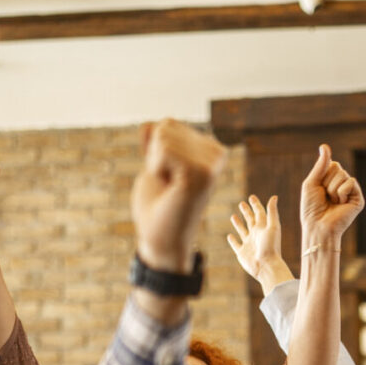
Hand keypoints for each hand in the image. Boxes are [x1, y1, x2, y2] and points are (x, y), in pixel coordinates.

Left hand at [131, 120, 227, 272]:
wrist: (161, 240)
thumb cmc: (157, 208)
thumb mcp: (153, 166)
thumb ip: (153, 143)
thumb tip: (148, 124)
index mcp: (209, 150)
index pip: (168, 124)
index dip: (154, 151)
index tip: (166, 178)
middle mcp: (216, 154)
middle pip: (166, 125)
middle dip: (154, 154)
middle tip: (167, 184)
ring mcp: (212, 163)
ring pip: (164, 135)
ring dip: (155, 163)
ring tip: (169, 187)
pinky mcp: (202, 173)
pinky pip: (164, 148)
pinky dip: (156, 168)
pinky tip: (171, 188)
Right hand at [227, 195, 292, 286]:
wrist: (267, 266)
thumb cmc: (271, 247)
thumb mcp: (273, 227)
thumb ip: (272, 212)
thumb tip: (274, 197)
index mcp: (263, 228)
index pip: (259, 213)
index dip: (256, 205)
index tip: (251, 197)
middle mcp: (256, 235)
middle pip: (250, 220)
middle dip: (246, 211)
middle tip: (242, 203)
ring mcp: (248, 244)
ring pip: (242, 231)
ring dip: (238, 223)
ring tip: (233, 216)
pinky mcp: (242, 253)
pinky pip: (236, 245)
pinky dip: (232, 240)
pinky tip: (230, 236)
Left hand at [299, 144, 363, 244]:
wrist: (318, 227)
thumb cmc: (311, 208)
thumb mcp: (311, 183)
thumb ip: (320, 165)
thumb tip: (325, 146)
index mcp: (332, 181)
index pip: (331, 163)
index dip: (322, 174)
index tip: (318, 189)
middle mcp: (343, 185)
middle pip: (337, 167)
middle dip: (327, 181)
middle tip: (326, 198)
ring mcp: (352, 192)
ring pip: (343, 174)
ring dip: (332, 189)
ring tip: (332, 202)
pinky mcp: (358, 199)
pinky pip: (351, 182)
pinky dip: (341, 192)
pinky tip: (340, 204)